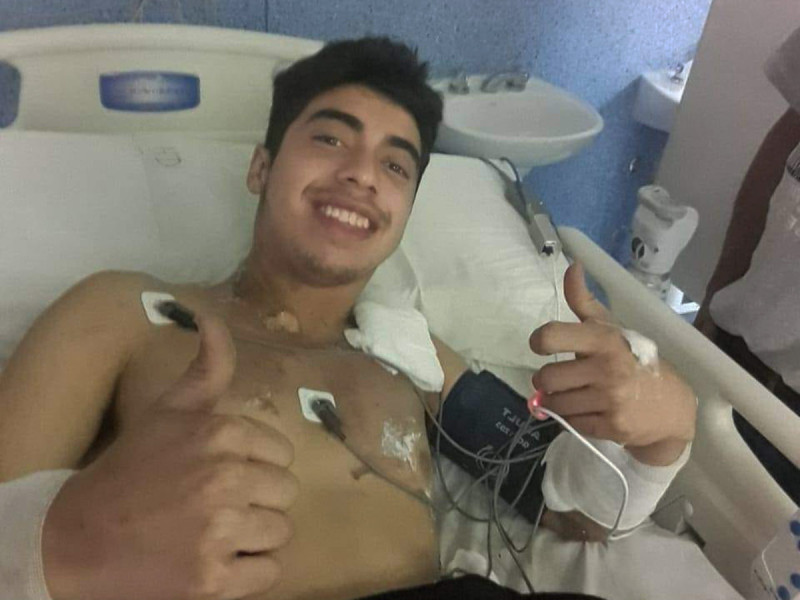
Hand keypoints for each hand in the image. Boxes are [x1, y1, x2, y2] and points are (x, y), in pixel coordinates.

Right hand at [42, 316, 298, 599]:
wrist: (76, 537)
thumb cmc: (131, 469)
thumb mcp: (168, 410)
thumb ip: (206, 368)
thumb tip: (213, 318)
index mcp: (221, 432)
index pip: (282, 456)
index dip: (255, 468)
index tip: (220, 476)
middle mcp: (225, 477)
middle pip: (285, 493)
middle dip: (257, 501)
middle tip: (214, 507)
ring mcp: (220, 531)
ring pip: (281, 533)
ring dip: (253, 538)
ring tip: (213, 534)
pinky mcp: (213, 580)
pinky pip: (269, 573)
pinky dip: (247, 574)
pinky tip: (212, 562)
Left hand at [529, 263, 695, 464]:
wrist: (674, 408)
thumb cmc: (635, 361)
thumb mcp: (613, 328)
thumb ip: (584, 301)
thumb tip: (572, 265)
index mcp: (605, 339)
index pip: (551, 336)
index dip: (539, 342)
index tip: (542, 346)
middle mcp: (607, 368)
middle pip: (546, 377)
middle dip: (547, 380)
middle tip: (563, 378)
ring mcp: (611, 400)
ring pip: (555, 404)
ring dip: (558, 402)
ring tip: (576, 395)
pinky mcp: (612, 428)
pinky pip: (570, 424)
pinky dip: (574, 419)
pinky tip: (591, 411)